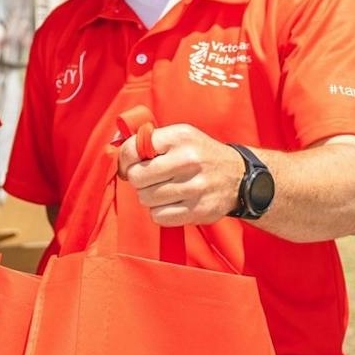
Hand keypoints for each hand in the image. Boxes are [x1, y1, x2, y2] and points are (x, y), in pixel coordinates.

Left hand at [117, 123, 243, 226]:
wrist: (239, 176)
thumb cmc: (199, 155)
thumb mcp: (179, 137)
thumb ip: (148, 142)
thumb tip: (115, 151)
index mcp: (179, 137)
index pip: (132, 150)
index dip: (125, 162)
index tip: (130, 167)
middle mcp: (189, 160)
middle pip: (137, 178)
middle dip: (139, 181)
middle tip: (151, 180)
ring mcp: (196, 187)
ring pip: (146, 199)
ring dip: (150, 198)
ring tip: (165, 190)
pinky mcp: (200, 210)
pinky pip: (160, 217)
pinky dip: (161, 213)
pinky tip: (172, 203)